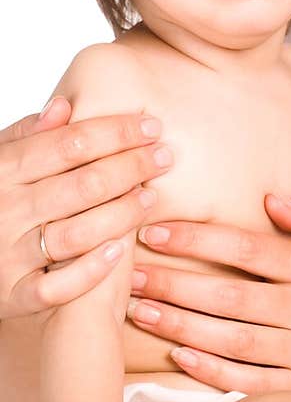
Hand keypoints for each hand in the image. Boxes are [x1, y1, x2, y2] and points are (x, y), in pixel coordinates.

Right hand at [0, 98, 172, 318]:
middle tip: (164, 158)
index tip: (153, 127)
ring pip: (77, 234)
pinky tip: (119, 250)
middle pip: (84, 185)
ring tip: (151, 199)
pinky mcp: (13, 295)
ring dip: (122, 215)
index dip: (117, 133)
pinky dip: (89, 270)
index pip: (70, 144)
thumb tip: (64, 106)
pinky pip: (56, 288)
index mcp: (3, 171)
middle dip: (132, 168)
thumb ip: (27, 136)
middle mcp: (5, 211)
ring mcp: (8, 255)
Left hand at [126, 195, 290, 401]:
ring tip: (140, 312)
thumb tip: (270, 197)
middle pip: (232, 295)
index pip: (249, 248)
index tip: (155, 233)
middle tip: (133, 275)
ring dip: (182, 327)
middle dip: (176, 283)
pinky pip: (250, 383)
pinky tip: (178, 357)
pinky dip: (212, 372)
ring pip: (233, 340)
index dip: (199, 238)